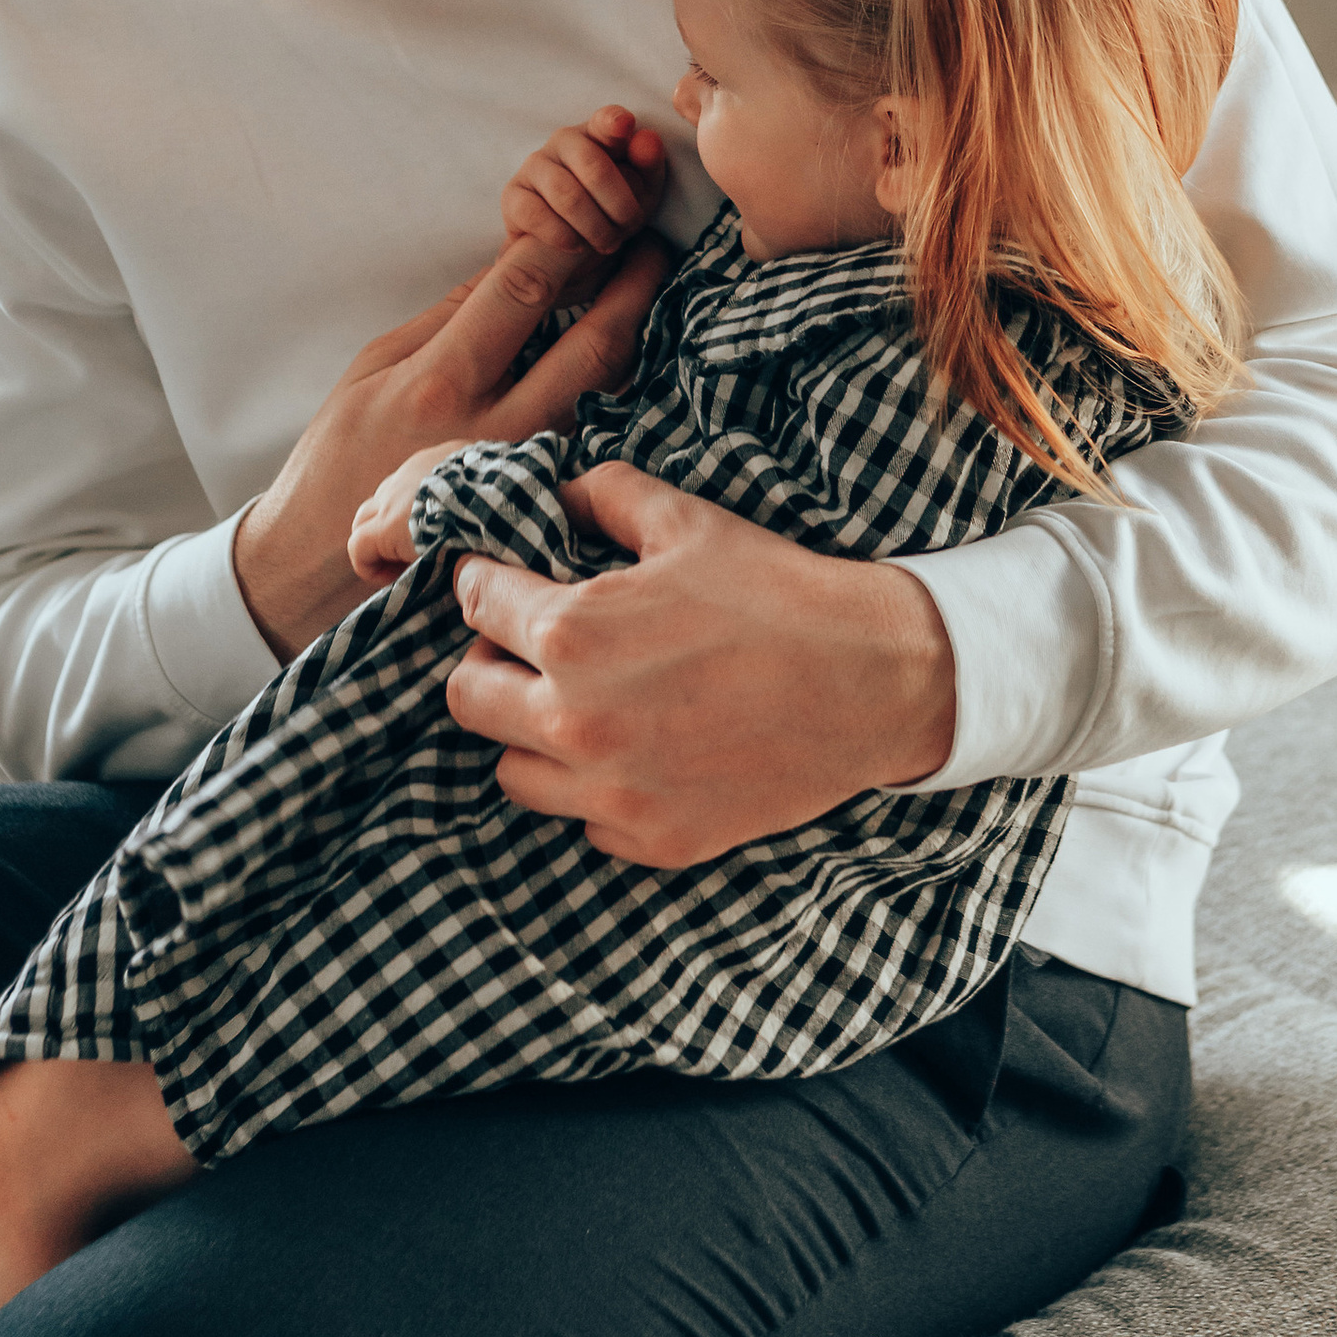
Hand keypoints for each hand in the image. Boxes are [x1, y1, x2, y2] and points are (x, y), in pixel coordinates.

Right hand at [234, 231, 671, 656]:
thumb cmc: (337, 457)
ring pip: (604, 393)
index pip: (522, 289)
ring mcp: (524, 470)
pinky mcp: (536, 501)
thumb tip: (508, 261)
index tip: (595, 210)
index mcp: (440, 382)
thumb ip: (444, 316)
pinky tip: (627, 360)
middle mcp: (493, 427)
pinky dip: (614, 392)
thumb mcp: (372, 368)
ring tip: (649, 293)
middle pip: (591, 344)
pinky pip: (591, 435)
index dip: (569, 240)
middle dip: (633, 285)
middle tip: (655, 246)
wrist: (318, 562)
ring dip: (635, 338)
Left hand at [441, 460, 958, 867]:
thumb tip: (556, 495)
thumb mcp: (686, 520)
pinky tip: (634, 749)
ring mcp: (610, 792)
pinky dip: (591, 786)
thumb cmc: (776, 592)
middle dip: (488, 660)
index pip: (473, 602)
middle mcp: (573, 721)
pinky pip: (579, 818)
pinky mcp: (650, 840)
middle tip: (530, 646)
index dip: (485, 581)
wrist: (870, 682)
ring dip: (528, 732)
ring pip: (510, 769)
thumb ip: (604, 496)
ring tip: (576, 702)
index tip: (502, 581)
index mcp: (571, 633)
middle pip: (466, 697)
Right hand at [501, 107, 668, 296]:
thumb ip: (648, 164)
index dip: (614, 122)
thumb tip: (648, 140)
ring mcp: (534, 166)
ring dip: (595, 227)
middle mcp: (564, 141)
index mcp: (599, 133)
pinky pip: (536, 214)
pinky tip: (577, 245)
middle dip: (619, 205)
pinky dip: (563, 236)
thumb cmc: (611, 208)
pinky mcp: (513, 195)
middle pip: (594, 167)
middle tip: (628, 228)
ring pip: (567, 195)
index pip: (606, 121)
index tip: (624, 125)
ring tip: (607, 242)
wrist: (573, 247)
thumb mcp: (641, 191)